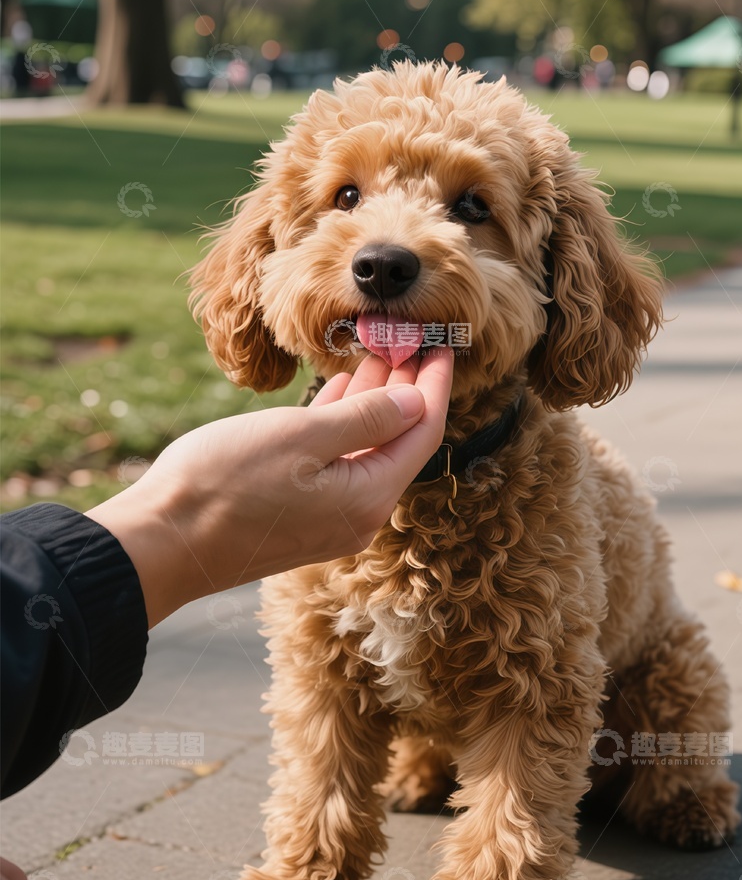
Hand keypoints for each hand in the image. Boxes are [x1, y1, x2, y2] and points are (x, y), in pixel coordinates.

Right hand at [88, 349, 452, 625]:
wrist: (159, 542)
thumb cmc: (224, 484)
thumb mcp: (301, 437)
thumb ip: (366, 418)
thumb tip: (416, 402)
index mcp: (368, 496)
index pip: (421, 432)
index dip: (435, 385)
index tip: (443, 342)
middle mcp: (357, 513)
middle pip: (399, 440)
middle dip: (409, 387)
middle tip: (412, 337)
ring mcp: (326, 516)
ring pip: (366, 447)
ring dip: (376, 399)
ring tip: (381, 350)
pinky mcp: (296, 512)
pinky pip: (337, 459)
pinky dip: (344, 421)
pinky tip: (341, 388)